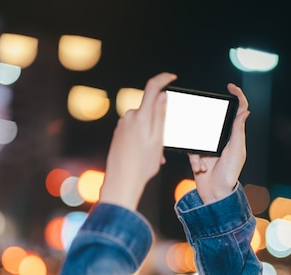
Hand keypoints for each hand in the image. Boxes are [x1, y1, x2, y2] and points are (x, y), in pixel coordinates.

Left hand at [99, 72, 177, 209]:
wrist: (121, 181)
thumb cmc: (142, 165)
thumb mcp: (158, 140)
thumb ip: (160, 115)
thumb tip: (162, 95)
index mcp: (140, 116)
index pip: (152, 88)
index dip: (163, 79)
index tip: (171, 78)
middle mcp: (129, 117)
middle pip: (149, 109)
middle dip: (159, 123)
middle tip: (163, 146)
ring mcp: (122, 125)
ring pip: (143, 123)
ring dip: (152, 135)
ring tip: (154, 156)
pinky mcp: (118, 133)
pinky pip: (135, 131)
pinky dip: (143, 140)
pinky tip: (144, 157)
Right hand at [188, 83, 249, 203]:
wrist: (215, 195)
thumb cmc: (230, 175)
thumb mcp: (236, 151)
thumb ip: (238, 131)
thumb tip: (245, 111)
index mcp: (235, 136)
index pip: (239, 112)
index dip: (237, 97)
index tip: (230, 87)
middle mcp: (222, 139)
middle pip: (213, 122)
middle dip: (206, 130)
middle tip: (207, 144)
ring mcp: (209, 146)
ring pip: (198, 136)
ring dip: (199, 153)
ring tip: (205, 166)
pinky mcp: (197, 153)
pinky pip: (191, 149)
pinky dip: (195, 159)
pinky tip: (201, 169)